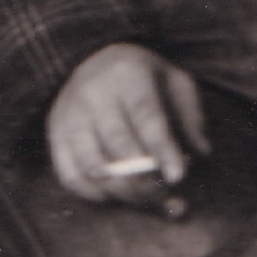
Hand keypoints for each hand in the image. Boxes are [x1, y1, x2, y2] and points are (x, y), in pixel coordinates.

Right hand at [47, 43, 210, 211]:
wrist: (92, 59)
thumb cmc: (142, 77)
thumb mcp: (174, 82)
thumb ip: (190, 116)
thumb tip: (201, 153)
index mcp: (128, 74)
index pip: (146, 117)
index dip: (163, 149)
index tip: (178, 176)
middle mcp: (93, 93)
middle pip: (119, 147)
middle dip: (146, 178)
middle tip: (165, 193)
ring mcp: (69, 116)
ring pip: (94, 167)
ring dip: (123, 191)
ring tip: (145, 197)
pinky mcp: (54, 137)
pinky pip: (70, 177)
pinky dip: (95, 194)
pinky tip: (116, 194)